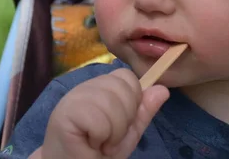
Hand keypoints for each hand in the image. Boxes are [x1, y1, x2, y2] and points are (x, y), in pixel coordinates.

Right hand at [30, 68, 168, 158]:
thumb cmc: (97, 153)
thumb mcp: (128, 133)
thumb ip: (144, 112)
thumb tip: (163, 89)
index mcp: (101, 87)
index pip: (127, 76)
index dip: (133, 100)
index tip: (123, 122)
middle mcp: (86, 86)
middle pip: (124, 87)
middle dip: (125, 120)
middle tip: (110, 137)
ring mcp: (74, 96)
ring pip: (112, 104)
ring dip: (113, 133)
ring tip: (100, 142)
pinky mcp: (65, 112)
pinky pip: (99, 120)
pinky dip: (101, 137)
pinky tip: (91, 144)